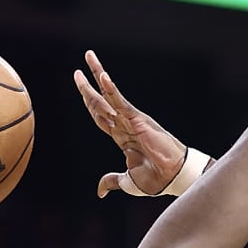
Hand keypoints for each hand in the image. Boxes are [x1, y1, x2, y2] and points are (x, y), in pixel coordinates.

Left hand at [72, 50, 186, 198]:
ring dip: (97, 75)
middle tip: (77, 71)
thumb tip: (99, 191)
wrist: (171, 178)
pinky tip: (103, 77)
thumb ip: (111, 181)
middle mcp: (125, 125)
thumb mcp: (126, 182)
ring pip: (109, 95)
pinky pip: (121, 102)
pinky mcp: (138, 120)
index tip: (81, 90)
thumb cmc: (155, 179)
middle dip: (88, 86)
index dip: (89, 104)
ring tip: (88, 57)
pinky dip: (111, 90)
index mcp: (122, 137)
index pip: (100, 117)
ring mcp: (131, 120)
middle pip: (101, 102)